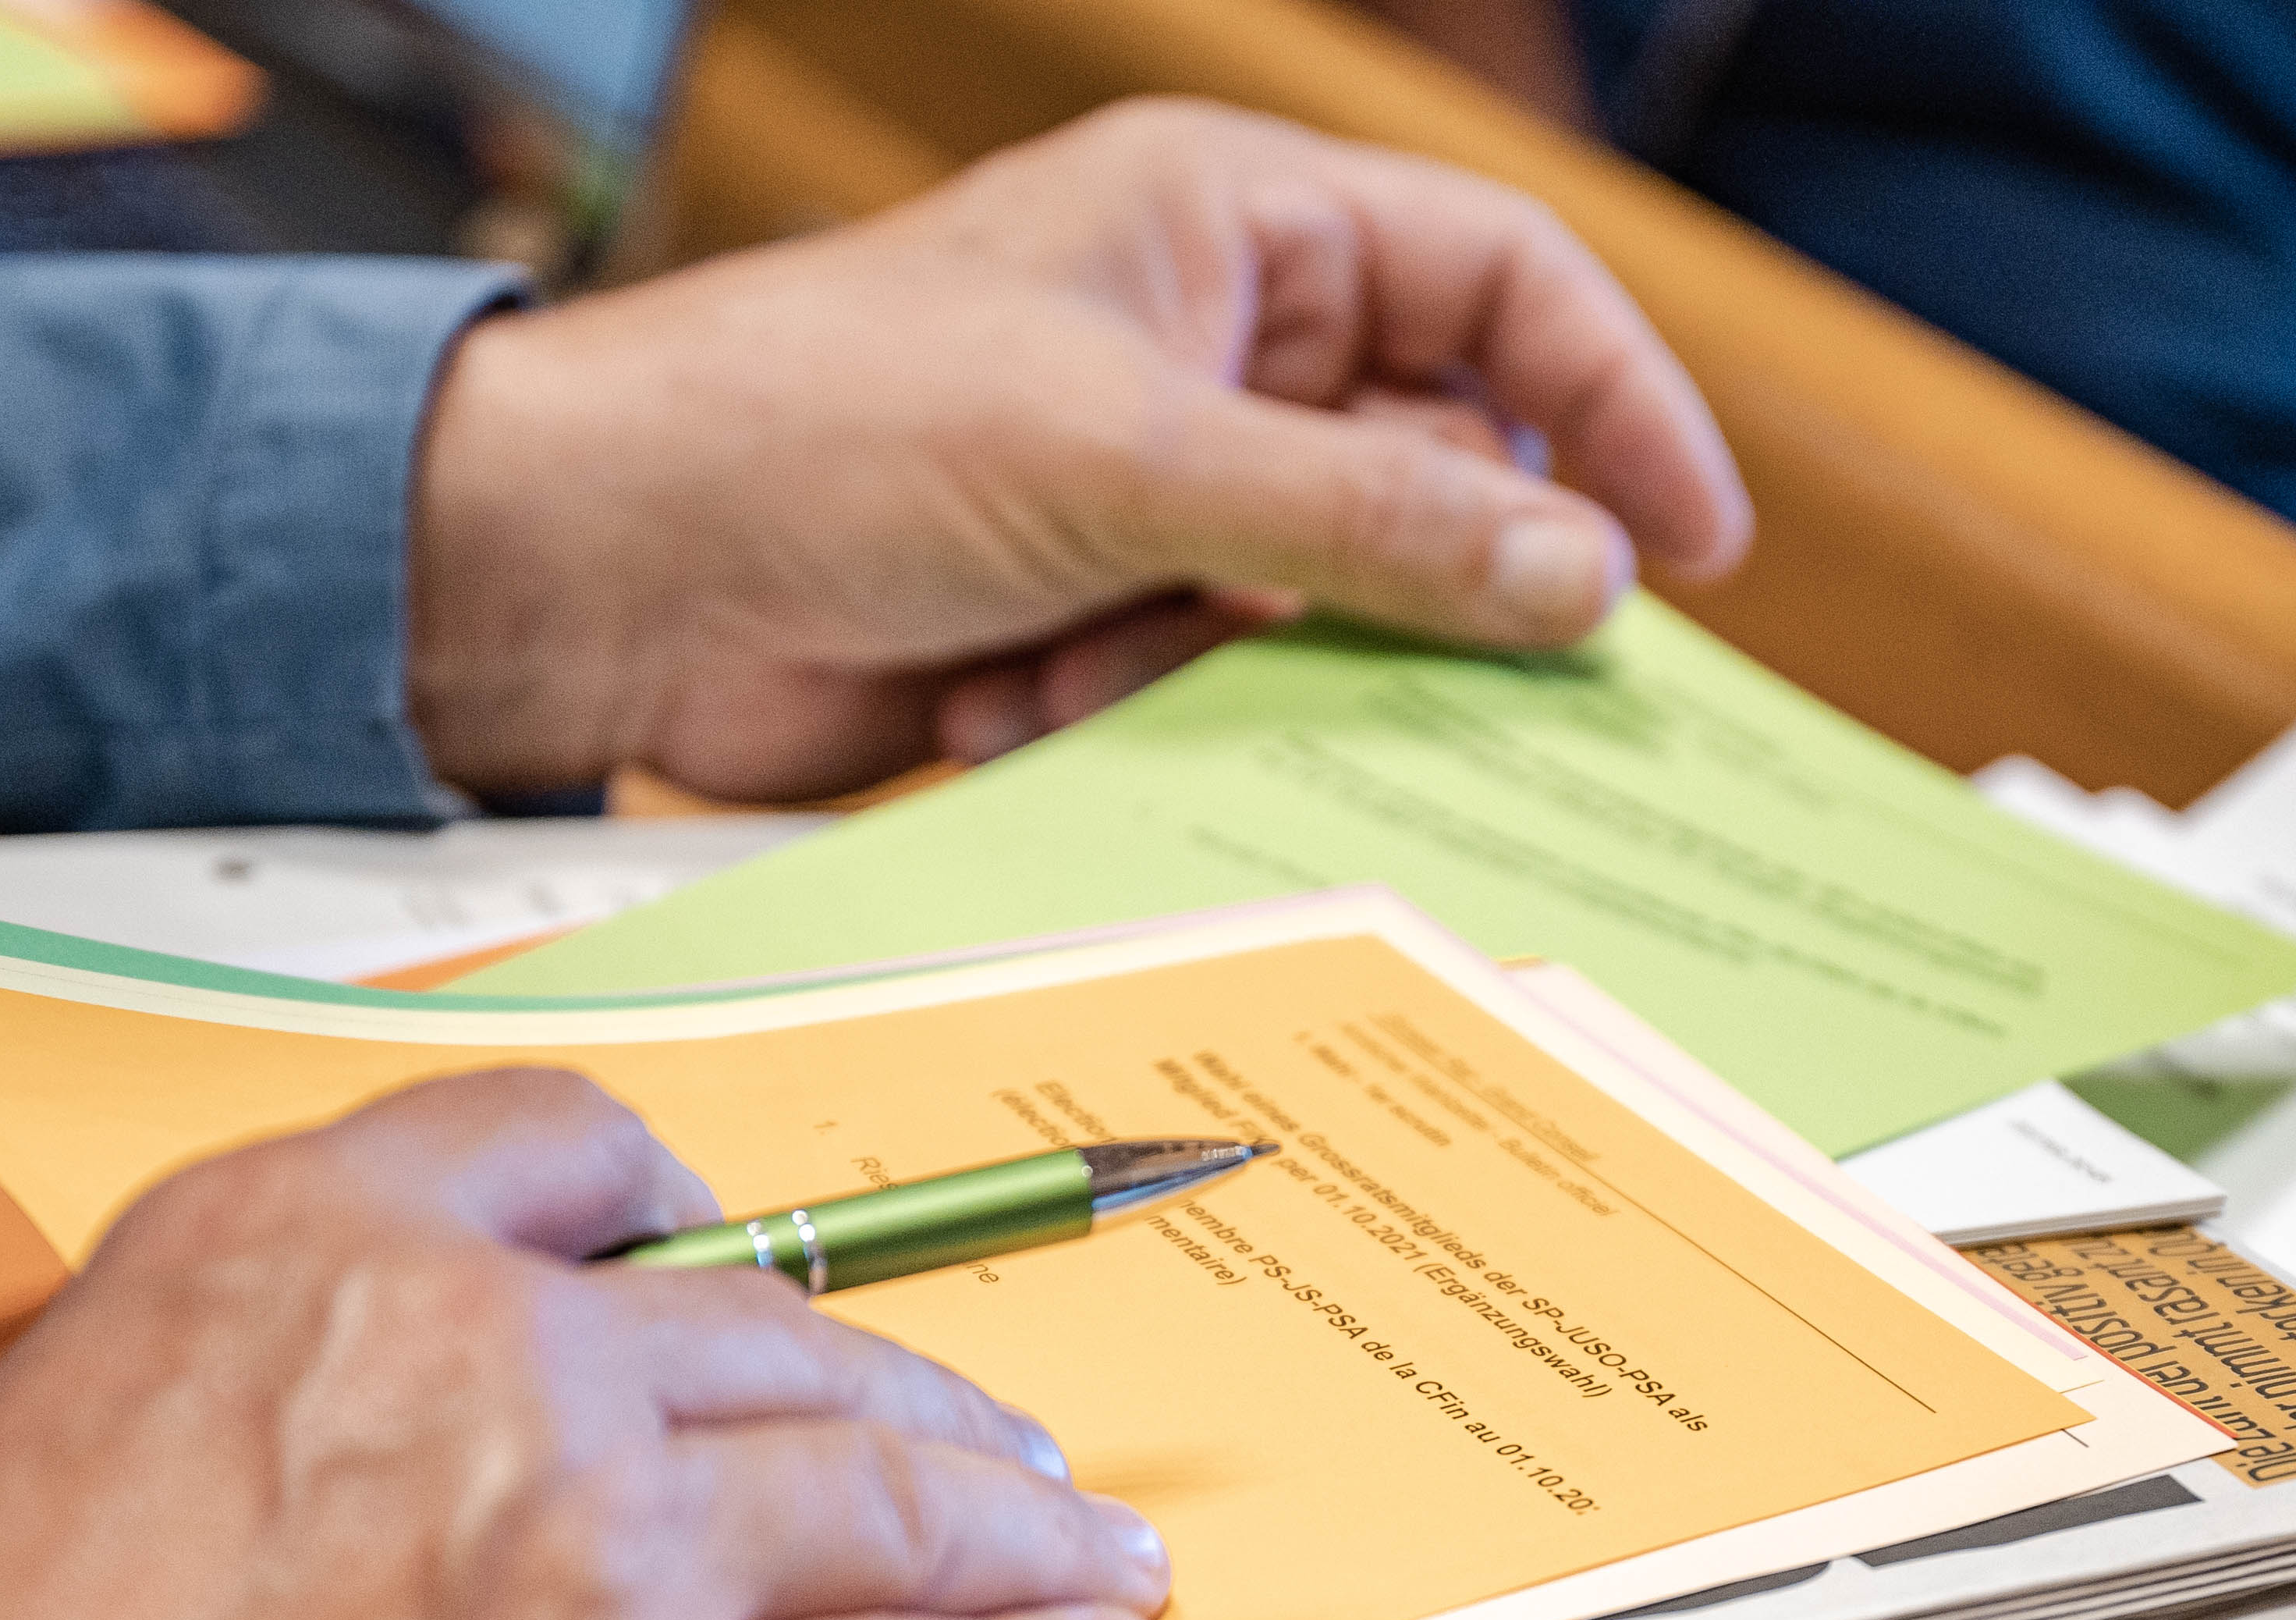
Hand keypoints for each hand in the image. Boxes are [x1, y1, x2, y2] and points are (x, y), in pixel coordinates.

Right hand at [0, 1076, 1170, 1619]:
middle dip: (913, 1404)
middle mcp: (472, 1357)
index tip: (748, 1261)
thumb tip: (351, 1490)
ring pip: (887, 1503)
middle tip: (992, 1448)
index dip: (688, 1218)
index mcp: (290, 1248)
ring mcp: (592, 1549)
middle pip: (779, 1341)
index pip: (562, 1150)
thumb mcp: (43, 1447)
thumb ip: (250, 1419)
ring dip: (1017, 1539)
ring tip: (1090, 1563)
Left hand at [402, 96, 1752, 799]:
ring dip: (1211, 670)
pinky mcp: (1099, 621)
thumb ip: (1368, 525)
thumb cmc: (816, 425)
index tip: (1690, 554)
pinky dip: (1126, 717)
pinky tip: (1005, 699)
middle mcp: (1215, 348)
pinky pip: (1218, 697)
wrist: (604, 575)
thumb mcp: (1127, 459)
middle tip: (1358, 665)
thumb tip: (1581, 578)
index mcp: (1233, 226)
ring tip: (1076, 661)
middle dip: (1374, 592)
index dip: (1616, 411)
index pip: (1503, 291)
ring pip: (1328, 617)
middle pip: (1433, 478)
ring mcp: (1160, 492)